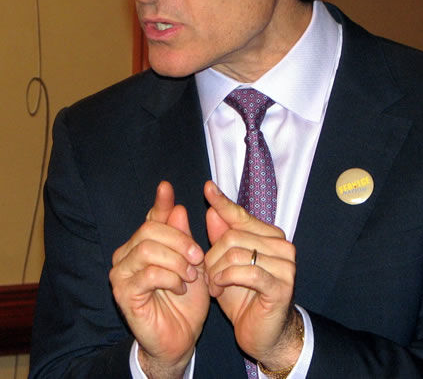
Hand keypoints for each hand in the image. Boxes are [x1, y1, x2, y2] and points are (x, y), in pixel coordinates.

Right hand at [109, 181, 209, 377]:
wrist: (181, 337)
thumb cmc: (187, 299)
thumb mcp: (192, 263)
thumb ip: (183, 236)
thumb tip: (177, 207)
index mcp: (145, 243)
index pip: (152, 217)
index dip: (160, 202)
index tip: (167, 187)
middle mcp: (127, 254)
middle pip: (150, 229)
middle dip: (180, 240)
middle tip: (199, 257)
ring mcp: (121, 273)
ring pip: (148, 249)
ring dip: (177, 260)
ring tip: (191, 275)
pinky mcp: (123, 292)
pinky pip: (148, 273)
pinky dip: (170, 277)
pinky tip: (181, 287)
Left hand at [204, 181, 301, 369]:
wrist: (263, 335)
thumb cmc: (243, 298)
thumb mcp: (226, 265)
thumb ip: (221, 237)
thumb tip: (212, 209)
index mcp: (270, 236)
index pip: (242, 215)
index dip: (223, 203)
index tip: (207, 188)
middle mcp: (282, 246)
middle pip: (233, 236)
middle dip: (211, 256)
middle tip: (206, 276)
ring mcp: (285, 265)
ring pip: (236, 253)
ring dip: (216, 271)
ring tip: (213, 285)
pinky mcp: (282, 285)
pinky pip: (246, 272)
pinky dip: (226, 279)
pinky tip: (219, 288)